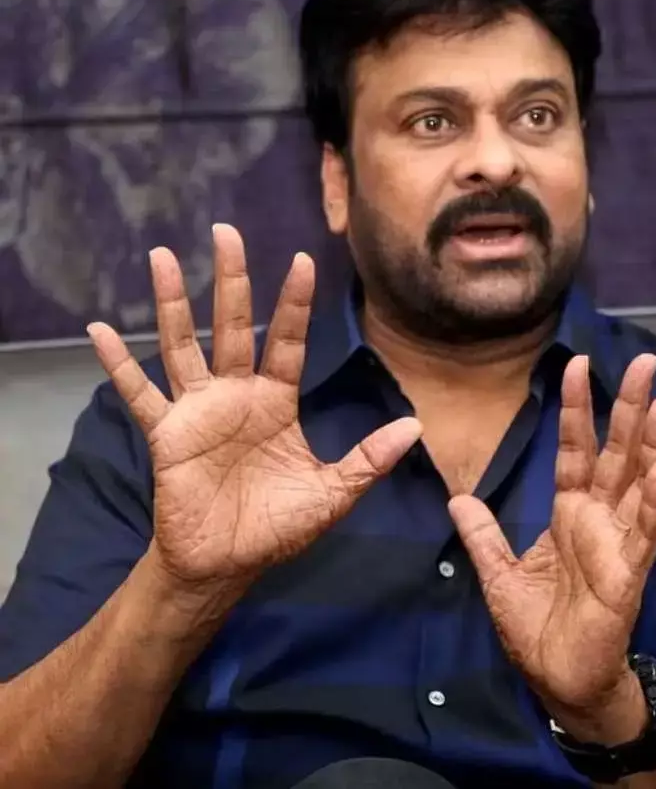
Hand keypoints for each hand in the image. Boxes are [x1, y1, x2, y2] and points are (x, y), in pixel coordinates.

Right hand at [89, 225, 422, 593]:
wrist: (227, 566)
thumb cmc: (278, 528)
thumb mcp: (333, 494)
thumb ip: (369, 459)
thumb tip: (416, 427)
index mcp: (277, 402)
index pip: (288, 341)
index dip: (293, 303)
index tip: (301, 260)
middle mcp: (237, 396)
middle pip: (233, 325)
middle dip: (231, 280)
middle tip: (226, 230)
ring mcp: (199, 411)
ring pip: (183, 344)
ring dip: (173, 302)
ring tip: (162, 256)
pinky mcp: (167, 434)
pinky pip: (139, 393)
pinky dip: (117, 364)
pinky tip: (98, 330)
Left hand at [449, 353, 655, 733]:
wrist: (559, 681)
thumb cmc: (538, 630)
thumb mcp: (499, 576)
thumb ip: (484, 536)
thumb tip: (457, 498)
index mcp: (570, 513)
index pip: (575, 450)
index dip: (576, 409)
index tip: (576, 364)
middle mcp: (600, 520)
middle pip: (618, 452)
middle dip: (630, 406)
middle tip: (645, 360)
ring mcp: (619, 543)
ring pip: (641, 483)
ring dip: (653, 444)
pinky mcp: (630, 575)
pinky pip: (645, 533)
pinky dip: (655, 502)